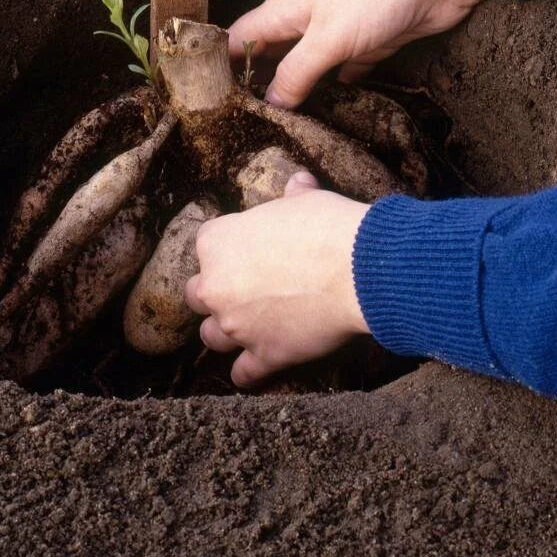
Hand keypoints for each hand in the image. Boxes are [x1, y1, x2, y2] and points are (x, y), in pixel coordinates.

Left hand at [184, 172, 370, 387]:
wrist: (358, 269)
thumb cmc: (328, 226)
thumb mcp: (305, 200)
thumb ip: (293, 195)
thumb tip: (299, 182)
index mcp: (217, 241)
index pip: (206, 244)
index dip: (227, 249)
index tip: (246, 252)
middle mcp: (217, 285)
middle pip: (198, 294)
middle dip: (216, 293)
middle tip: (240, 290)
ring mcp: (237, 324)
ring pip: (211, 336)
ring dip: (224, 333)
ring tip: (241, 328)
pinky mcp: (264, 354)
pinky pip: (243, 373)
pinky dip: (246, 374)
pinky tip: (250, 372)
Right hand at [228, 0, 498, 107]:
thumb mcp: (328, 37)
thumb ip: (296, 72)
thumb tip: (269, 104)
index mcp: (284, 10)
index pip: (236, 39)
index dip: (215, 66)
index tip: (201, 102)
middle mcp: (304, 20)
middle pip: (267, 56)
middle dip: (252, 86)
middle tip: (237, 128)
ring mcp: (336, 32)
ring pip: (304, 67)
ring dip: (294, 93)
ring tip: (275, 130)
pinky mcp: (367, 44)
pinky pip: (340, 72)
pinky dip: (333, 92)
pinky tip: (327, 117)